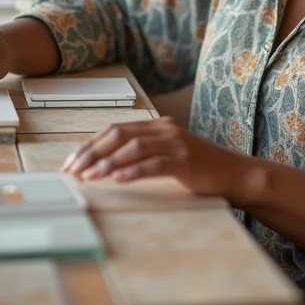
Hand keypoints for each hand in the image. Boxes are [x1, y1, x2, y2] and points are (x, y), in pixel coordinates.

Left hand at [62, 117, 254, 202]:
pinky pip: (154, 165)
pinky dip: (134, 171)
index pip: (116, 129)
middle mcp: (164, 130)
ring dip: (108, 162)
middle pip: (120, 135)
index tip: (72, 161)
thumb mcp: (167, 153)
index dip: (91, 144)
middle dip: (93, 152)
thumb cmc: (197, 167)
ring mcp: (176, 144)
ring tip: (90, 176)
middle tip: (74, 169)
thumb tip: (104, 163)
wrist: (232, 173)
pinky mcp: (185, 162)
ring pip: (134, 148)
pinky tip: (119, 179)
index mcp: (157, 126)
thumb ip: (142, 152)